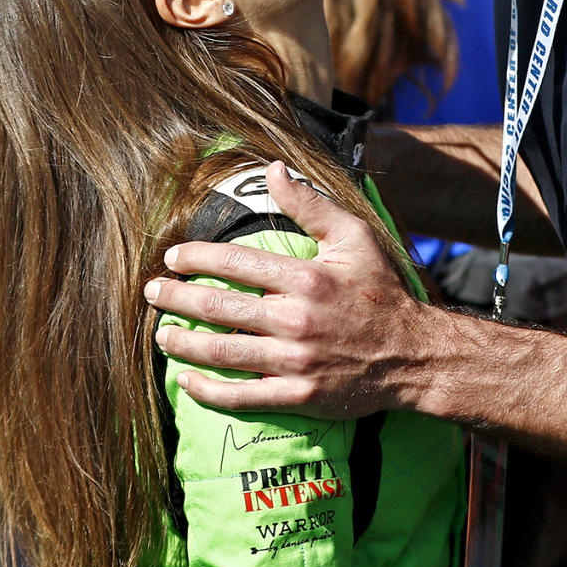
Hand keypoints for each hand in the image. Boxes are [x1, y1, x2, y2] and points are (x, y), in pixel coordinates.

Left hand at [146, 161, 435, 416]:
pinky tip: (186, 380)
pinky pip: (240, 396)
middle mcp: (295, 320)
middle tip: (151, 293)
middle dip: (176, 298)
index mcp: (306, 278)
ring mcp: (294, 361)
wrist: (414, 356)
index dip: (196, 258)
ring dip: (182, 343)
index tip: (173, 257)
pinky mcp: (297, 395)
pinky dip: (206, 390)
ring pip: (221, 352)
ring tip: (161, 334)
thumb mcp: (354, 237)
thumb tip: (273, 170)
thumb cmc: (382, 291)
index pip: (234, 263)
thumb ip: (310, 205)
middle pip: (218, 307)